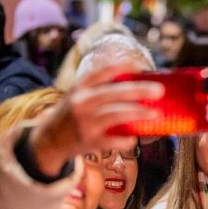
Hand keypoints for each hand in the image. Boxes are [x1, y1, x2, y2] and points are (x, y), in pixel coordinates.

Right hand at [30, 61, 163, 175]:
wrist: (48, 139)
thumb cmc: (71, 114)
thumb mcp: (78, 95)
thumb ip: (100, 89)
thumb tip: (135, 84)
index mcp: (80, 87)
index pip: (103, 71)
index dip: (123, 67)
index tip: (141, 67)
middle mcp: (82, 102)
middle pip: (115, 92)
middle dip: (140, 90)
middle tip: (159, 90)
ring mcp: (85, 122)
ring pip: (117, 115)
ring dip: (138, 114)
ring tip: (155, 114)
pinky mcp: (89, 141)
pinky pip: (114, 140)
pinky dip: (126, 140)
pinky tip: (134, 138)